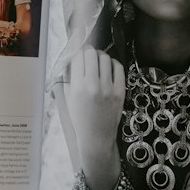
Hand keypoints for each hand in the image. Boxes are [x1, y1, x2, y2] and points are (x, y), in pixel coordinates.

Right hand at [65, 48, 125, 188]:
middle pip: (92, 53)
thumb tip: (73, 57)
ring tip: (98, 62)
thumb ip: (69, 77)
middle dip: (89, 51)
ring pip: (105, 58)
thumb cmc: (79, 119)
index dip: (78, 51)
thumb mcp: (68, 98)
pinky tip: (109, 68)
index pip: (78, 56)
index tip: (78, 51)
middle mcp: (93, 86)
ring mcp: (109, 88)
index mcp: (77, 88)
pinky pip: (118, 67)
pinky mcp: (120, 91)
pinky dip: (113, 64)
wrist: (96, 138)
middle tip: (88, 55)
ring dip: (100, 56)